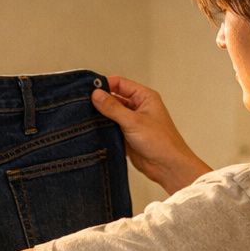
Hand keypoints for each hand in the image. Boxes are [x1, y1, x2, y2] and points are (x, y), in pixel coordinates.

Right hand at [90, 76, 211, 194]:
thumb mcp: (133, 121)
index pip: (120, 83)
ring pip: (111, 114)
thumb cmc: (160, 142)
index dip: (105, 84)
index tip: (88, 90)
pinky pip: (111, 128)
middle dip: (100, 101)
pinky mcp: (126, 136)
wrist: (167, 167)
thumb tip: (96, 94)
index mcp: (144, 97)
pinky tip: (91, 130)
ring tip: (84, 117)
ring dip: (101, 116)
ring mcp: (132, 122)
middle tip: (82, 104)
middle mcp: (138, 107)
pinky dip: (103, 129)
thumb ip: (113, 107)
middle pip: (114, 98)